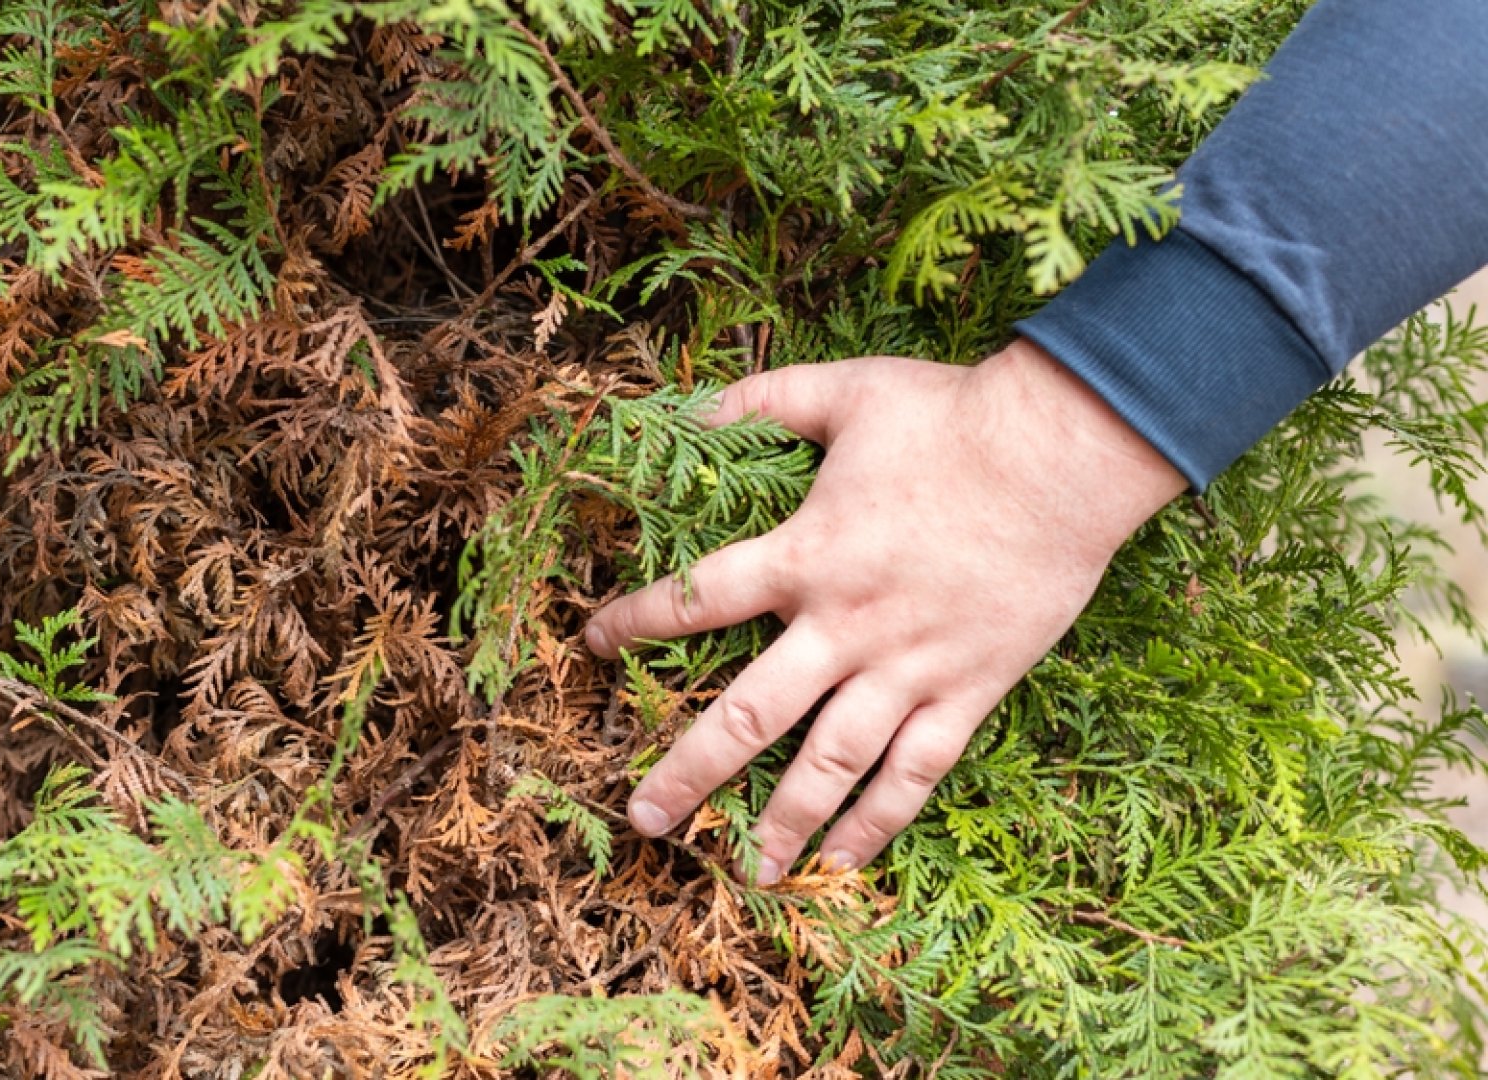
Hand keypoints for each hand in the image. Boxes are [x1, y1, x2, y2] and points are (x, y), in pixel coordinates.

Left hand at [583, 340, 1187, 883]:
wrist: (1068, 453)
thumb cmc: (954, 417)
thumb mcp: (844, 390)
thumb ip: (760, 401)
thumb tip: (687, 410)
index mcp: (806, 555)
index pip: (698, 598)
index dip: (638, 622)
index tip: (594, 643)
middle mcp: (846, 625)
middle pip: (750, 714)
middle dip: (690, 770)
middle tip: (644, 817)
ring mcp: (909, 666)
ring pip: (832, 761)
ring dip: (784, 820)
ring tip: (748, 871)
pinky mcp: (970, 689)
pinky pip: (918, 770)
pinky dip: (880, 820)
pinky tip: (845, 861)